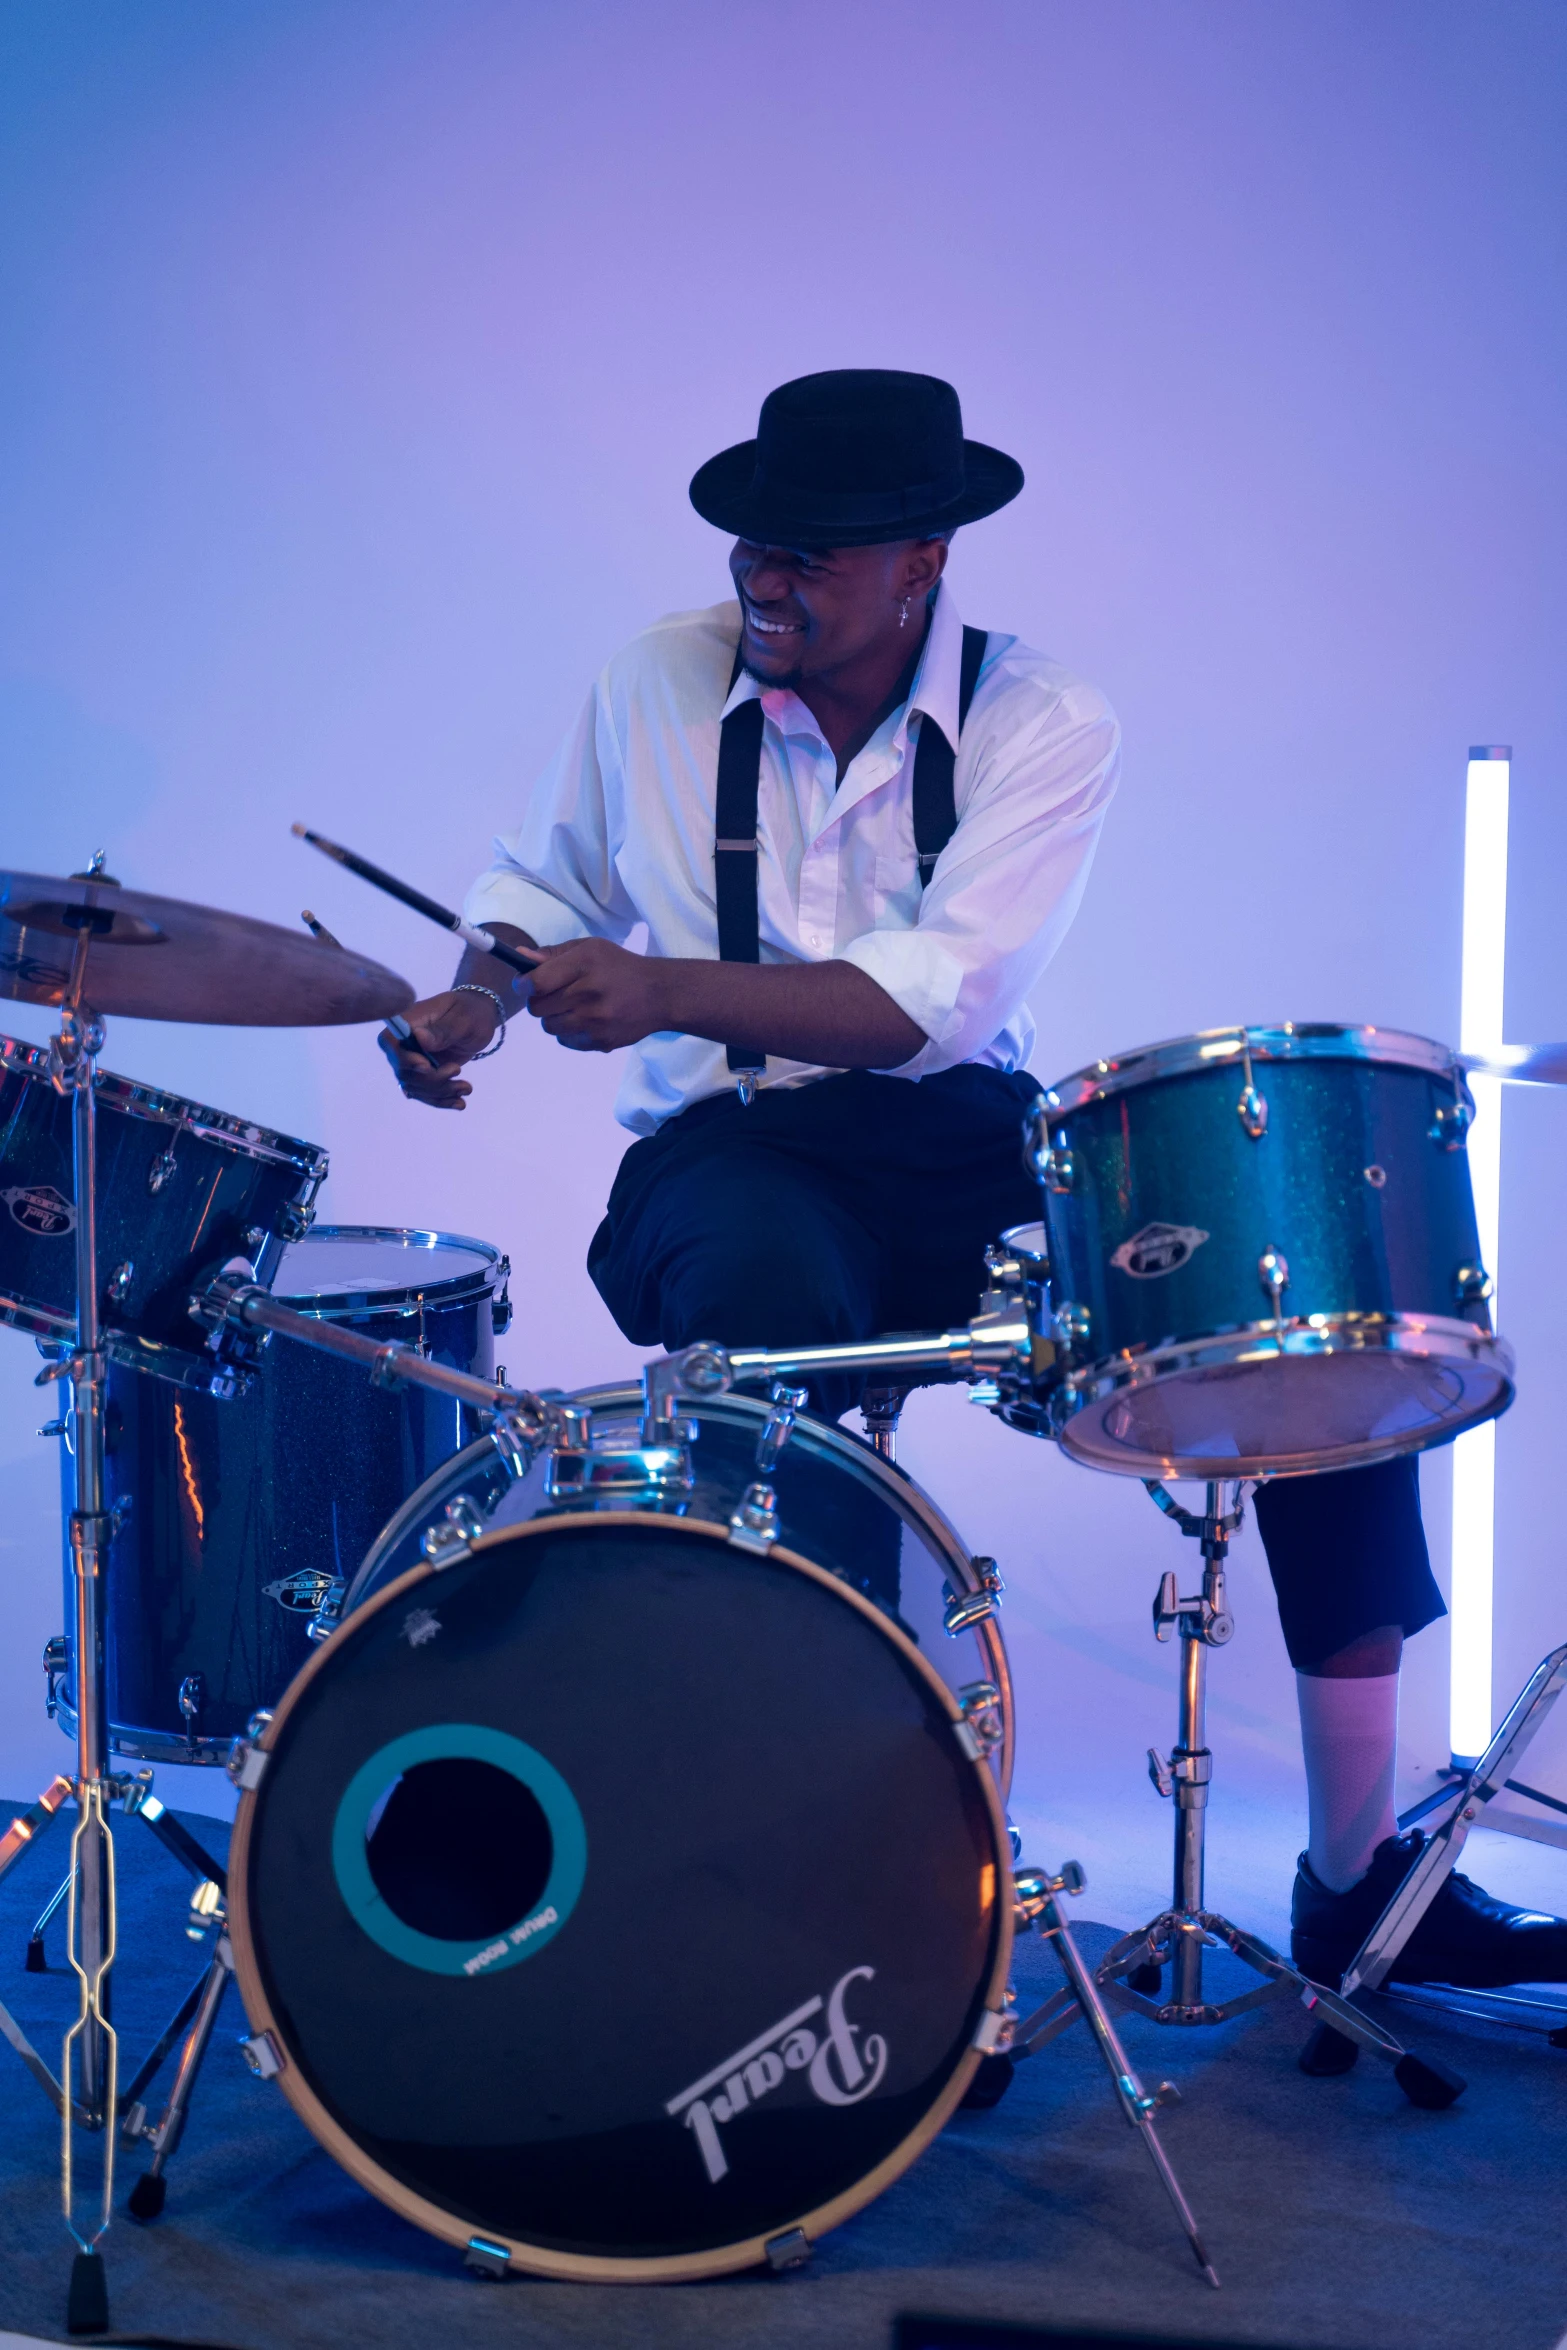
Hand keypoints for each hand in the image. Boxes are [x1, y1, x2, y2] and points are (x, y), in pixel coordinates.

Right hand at [380, 989, 499, 1109]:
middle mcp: (404, 1043)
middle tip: (457, 1071)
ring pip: (415, 1087)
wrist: (478, 1020)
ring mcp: (412, 1060)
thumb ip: (442, 1031)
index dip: (403, 1059)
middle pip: (404, 1071)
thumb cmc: (470, 1012)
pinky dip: (441, 1100)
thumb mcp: (462, 1020)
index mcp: (409, 1022)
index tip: (427, 1066)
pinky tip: (459, 1103)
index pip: (390, 1043)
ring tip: (467, 1088)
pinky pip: (425, 1093)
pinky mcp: (423, 1074)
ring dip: (441, 1092)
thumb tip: (418, 1037)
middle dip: (431, 1080)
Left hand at [526, 938, 665, 1051]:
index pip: (537, 982)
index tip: (525, 985)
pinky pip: (566, 1041)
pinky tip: (586, 1021)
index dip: (524, 985)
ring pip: (549, 1026)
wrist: (660, 994)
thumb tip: (520, 958)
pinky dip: (570, 1032)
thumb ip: (553, 954)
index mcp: (585, 964)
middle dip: (540, 1001)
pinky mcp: (601, 1041)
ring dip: (554, 1018)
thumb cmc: (619, 967)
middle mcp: (589, 993)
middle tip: (555, 995)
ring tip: (572, 1007)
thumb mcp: (590, 949)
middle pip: (538, 1008)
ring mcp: (596, 1021)